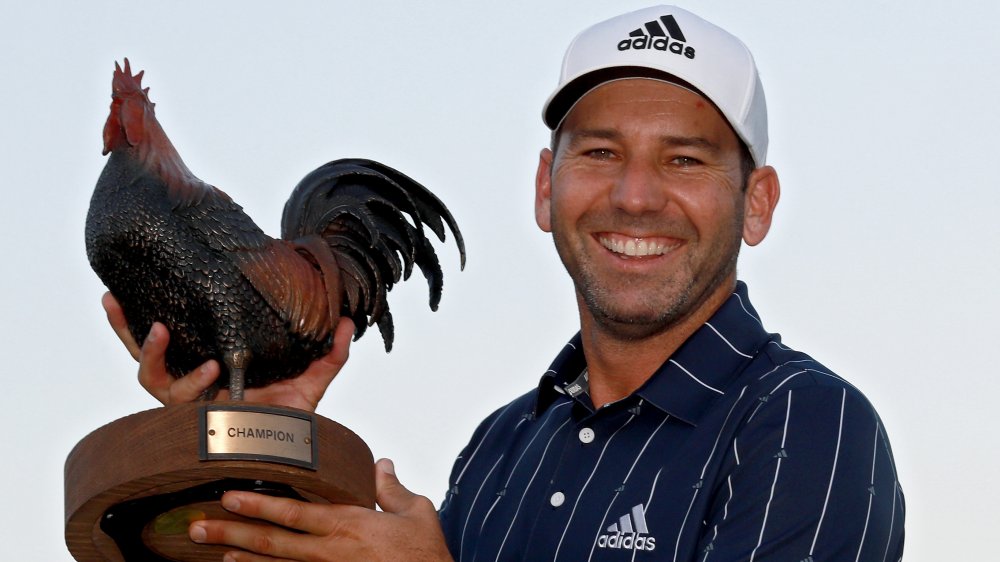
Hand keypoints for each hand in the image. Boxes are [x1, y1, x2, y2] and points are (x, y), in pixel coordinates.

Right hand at [102, 292, 353, 410]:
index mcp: (211, 363)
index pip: (173, 336)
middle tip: (114, 298)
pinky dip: (189, 381)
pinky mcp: (193, 421)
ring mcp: (188, 402)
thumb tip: (348, 320)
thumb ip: (328, 351)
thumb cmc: (293, 417)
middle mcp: (192, 382)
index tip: (129, 288)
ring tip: (161, 329)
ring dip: (152, 352)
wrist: (293, 454)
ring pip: (151, 377)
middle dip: (124, 326)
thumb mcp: (311, 378)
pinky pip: (178, 402)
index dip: (146, 316)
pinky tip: (208, 367)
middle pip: (146, 352)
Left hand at [189, 458, 452, 561]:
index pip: (293, 513)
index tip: (230, 496)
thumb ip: (392, 489)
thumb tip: (381, 466)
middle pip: (272, 542)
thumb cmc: (425, 556)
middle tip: (200, 527)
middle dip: (232, 533)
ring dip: (242, 559)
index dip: (258, 505)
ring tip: (214, 552)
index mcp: (348, 525)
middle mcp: (330, 552)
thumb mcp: (416, 514)